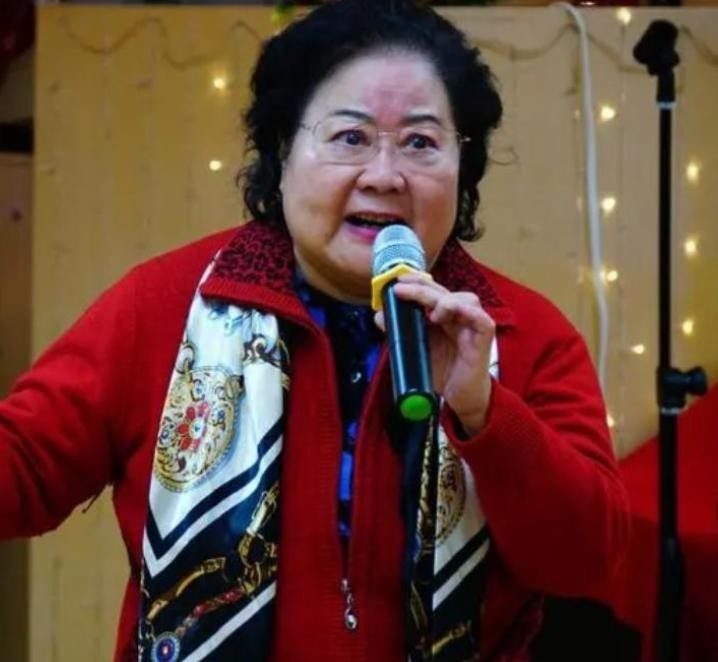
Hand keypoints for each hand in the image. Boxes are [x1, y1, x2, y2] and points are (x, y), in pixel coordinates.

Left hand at [374, 272, 494, 434]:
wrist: (461, 397)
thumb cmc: (443, 372)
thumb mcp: (415, 351)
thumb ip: (399, 333)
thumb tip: (379, 316)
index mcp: (444, 316)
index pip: (432, 291)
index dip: (417, 283)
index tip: (398, 281)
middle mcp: (459, 317)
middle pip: (445, 292)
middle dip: (423, 288)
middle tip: (402, 290)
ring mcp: (473, 326)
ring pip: (466, 299)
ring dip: (445, 300)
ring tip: (430, 313)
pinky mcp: (484, 338)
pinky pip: (481, 319)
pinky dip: (466, 312)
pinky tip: (448, 315)